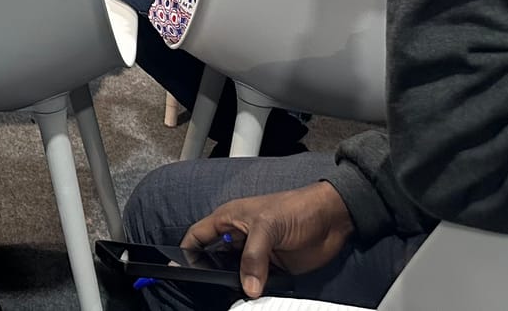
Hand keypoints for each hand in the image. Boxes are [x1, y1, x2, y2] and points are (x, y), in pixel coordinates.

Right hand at [183, 180, 353, 300]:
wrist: (331, 219)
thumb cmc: (294, 208)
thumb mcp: (268, 227)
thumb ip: (253, 257)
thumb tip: (247, 288)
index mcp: (229, 220)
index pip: (197, 236)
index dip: (185, 251)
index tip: (176, 270)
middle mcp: (239, 239)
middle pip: (215, 260)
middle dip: (210, 274)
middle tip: (207, 290)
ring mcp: (256, 255)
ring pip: (236, 275)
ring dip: (235, 285)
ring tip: (231, 297)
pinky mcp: (273, 270)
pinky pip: (257, 284)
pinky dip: (254, 292)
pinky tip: (252, 299)